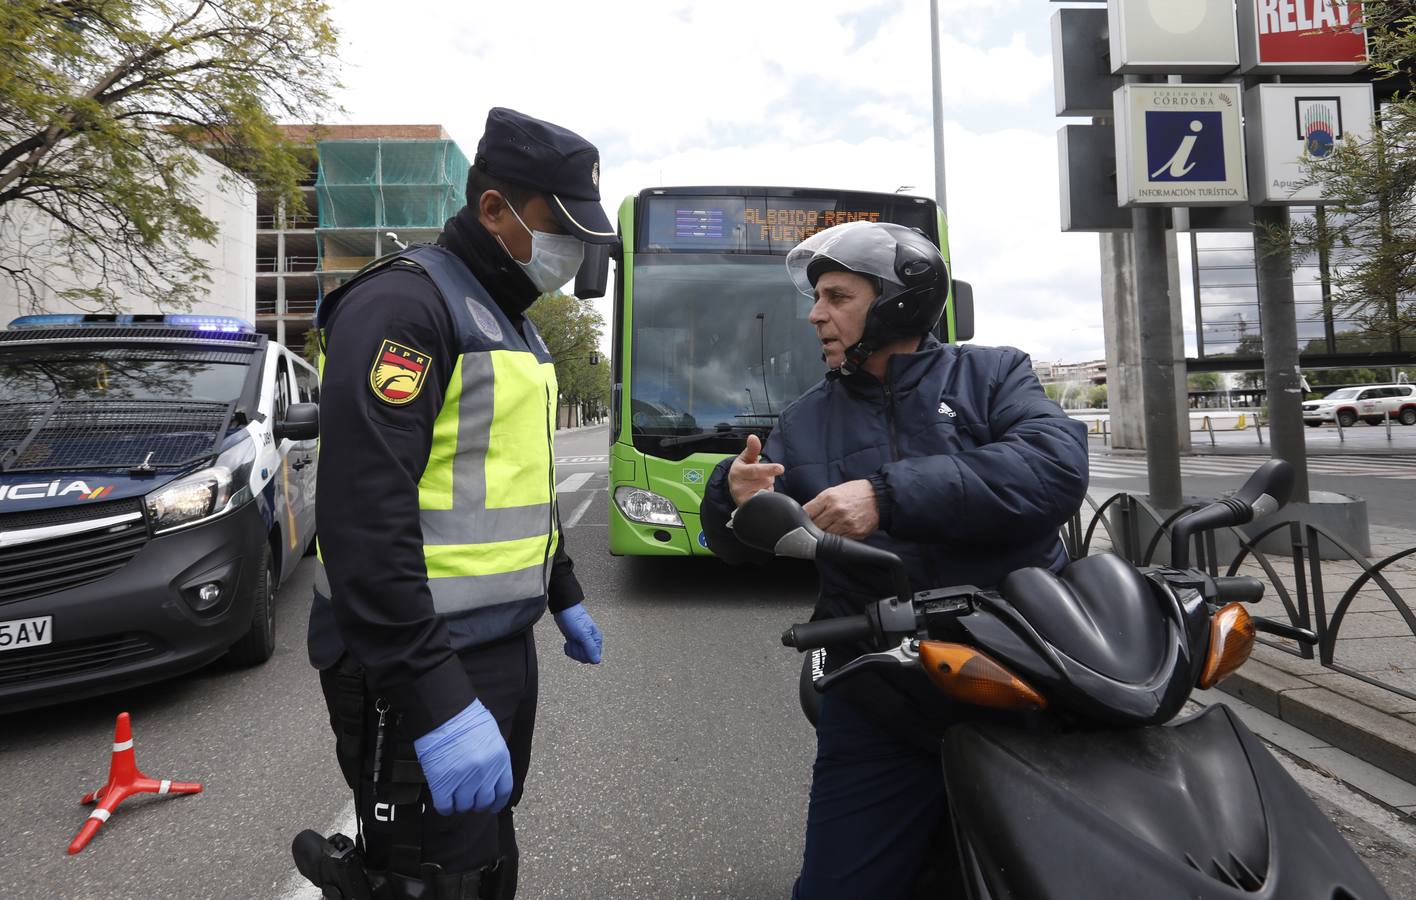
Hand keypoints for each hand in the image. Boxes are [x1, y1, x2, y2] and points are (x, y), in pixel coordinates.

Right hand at [413, 700, 512, 815]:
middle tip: (470, 800)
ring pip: (465, 806)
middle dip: (477, 804)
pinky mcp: (443, 782)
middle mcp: (485, 772)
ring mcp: (464, 778)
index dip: (498, 802)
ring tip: (455, 797)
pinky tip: (444, 801)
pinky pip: (445, 806)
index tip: (493, 806)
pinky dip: (445, 807)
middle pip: (484, 801)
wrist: (445, 712)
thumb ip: (494, 759)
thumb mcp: (492, 737)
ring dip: (460, 805)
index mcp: (500, 759)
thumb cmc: (467, 718)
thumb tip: (490, 778)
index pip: (504, 791)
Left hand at [554, 603, 602, 663]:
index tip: (580, 645)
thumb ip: (590, 648)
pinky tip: (568, 642)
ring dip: (572, 649)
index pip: (594, 657)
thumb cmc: (574, 619)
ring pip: (578, 656)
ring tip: (571, 639)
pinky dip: (568, 649)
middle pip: (585, 658)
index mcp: (596, 640)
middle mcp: (591, 642)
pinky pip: (573, 653)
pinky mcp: (575, 642)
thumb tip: (597, 661)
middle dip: (577, 651)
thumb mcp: (583, 634)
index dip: (585, 654)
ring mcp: (583, 643)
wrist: (563, 611)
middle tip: (574, 641)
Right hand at [728, 434, 783, 506]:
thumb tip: (753, 437)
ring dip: (767, 487)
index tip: (781, 468)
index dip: (768, 469)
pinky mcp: (747, 507)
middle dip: (769, 477)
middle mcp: (737, 486)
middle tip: (762, 476)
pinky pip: (765, 501)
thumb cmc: (743, 471)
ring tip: (759, 485)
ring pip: (767, 490)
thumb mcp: (746, 459)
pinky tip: (760, 495)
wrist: (735, 490)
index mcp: (737, 471)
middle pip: (765, 480)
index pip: (755, 470)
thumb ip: (752, 449)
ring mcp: (742, 498)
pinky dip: (766, 496)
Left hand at [803, 479, 879, 539]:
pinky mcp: (854, 533)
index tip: (800, 522)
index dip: (801, 519)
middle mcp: (836, 511)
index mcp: (829, 497)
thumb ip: (820, 502)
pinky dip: (834, 539)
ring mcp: (845, 523)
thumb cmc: (855, 493)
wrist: (880, 497)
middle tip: (810, 529)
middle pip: (814, 526)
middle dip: (810, 528)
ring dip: (822, 536)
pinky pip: (838, 540)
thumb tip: (804, 514)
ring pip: (824, 536)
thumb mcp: (835, 490)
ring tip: (824, 532)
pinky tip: (836, 534)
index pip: (806, 512)